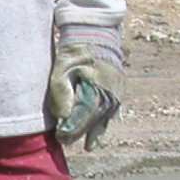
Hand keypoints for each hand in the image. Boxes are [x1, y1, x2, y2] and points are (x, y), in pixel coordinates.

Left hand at [47, 34, 123, 149]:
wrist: (96, 34)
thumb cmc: (75, 51)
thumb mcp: (61, 69)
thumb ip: (60, 93)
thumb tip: (63, 117)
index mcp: (95, 93)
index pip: (81, 120)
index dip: (70, 131)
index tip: (60, 137)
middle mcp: (110, 98)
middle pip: (92, 123)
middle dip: (78, 133)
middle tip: (65, 141)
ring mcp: (116, 95)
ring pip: (103, 120)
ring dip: (92, 132)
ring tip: (85, 144)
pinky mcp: (119, 92)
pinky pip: (110, 114)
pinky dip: (102, 125)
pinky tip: (97, 136)